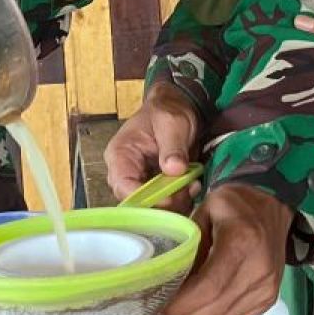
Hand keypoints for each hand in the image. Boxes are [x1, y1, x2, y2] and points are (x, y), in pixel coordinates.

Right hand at [104, 81, 201, 212]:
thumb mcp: (172, 123)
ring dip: (176, 202)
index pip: (123, 186)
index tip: (169, 198)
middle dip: (164, 202)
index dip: (144, 199)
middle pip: (137, 202)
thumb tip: (174, 169)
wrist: (180, 108)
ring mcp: (142, 181)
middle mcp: (126, 172)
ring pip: (153, 206)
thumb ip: (172, 146)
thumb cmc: (169, 110)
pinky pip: (167, 202)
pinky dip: (181, 199)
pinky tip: (193, 185)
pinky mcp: (158, 186)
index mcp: (120, 155)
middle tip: (186, 190)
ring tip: (192, 184)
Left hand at [164, 184, 292, 314]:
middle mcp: (258, 271)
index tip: (158, 300)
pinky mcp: (267, 301)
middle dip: (181, 312)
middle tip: (166, 298)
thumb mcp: (205, 209)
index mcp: (242, 243)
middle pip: (210, 313)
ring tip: (184, 298)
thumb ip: (187, 241)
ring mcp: (266, 290)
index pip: (207, 288)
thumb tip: (166, 275)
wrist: (272, 206)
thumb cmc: (236, 204)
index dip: (179, 302)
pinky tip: (203, 301)